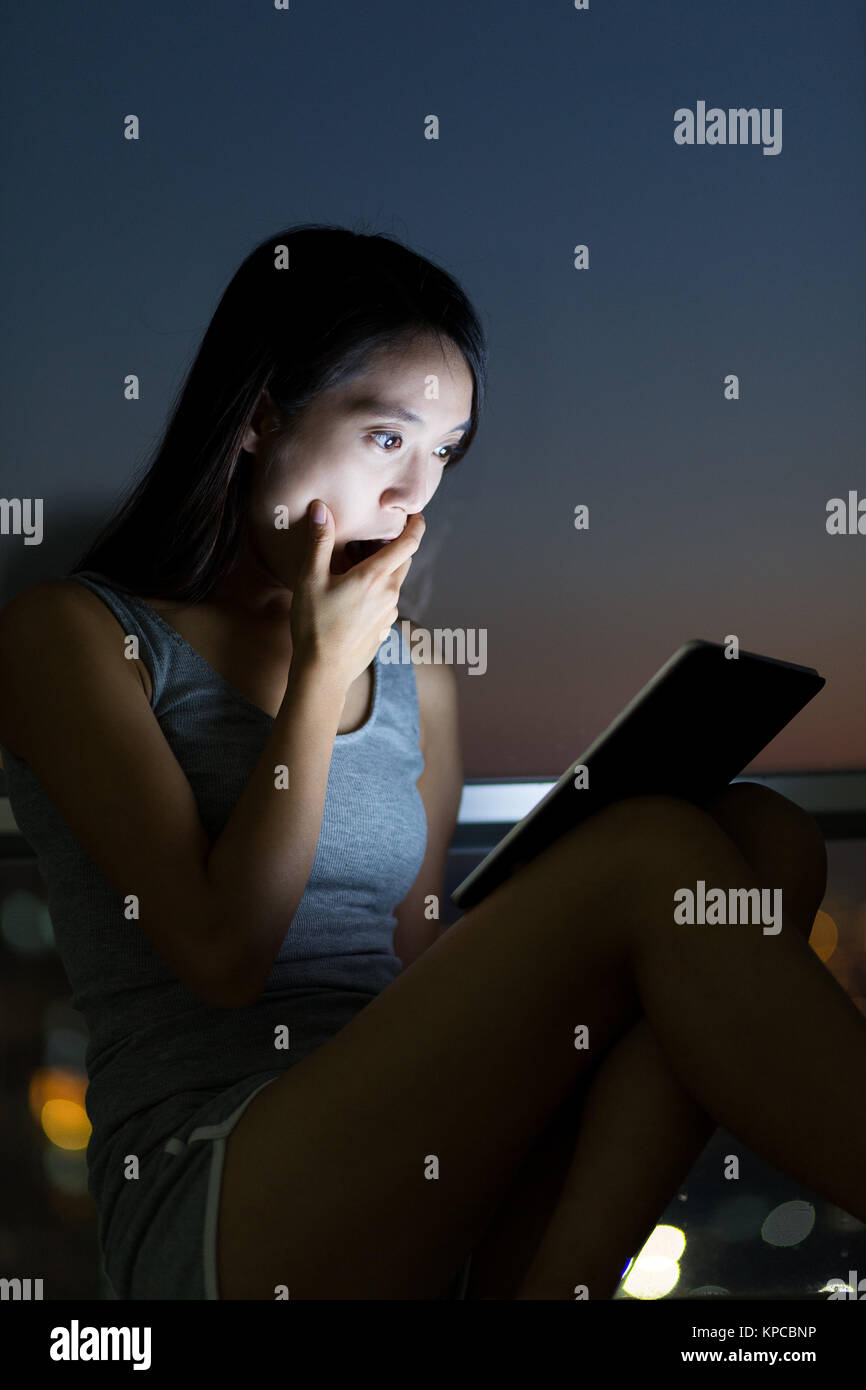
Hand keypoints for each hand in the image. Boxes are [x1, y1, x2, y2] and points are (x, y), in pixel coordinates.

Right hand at [289, 501, 424, 688]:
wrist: (323, 672)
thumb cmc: (314, 624)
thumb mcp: (310, 578)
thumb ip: (319, 541)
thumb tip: (320, 508)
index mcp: (375, 577)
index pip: (408, 543)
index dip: (415, 525)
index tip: (415, 514)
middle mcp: (390, 594)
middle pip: (403, 560)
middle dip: (395, 545)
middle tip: (375, 536)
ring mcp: (389, 614)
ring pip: (393, 582)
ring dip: (382, 570)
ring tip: (355, 567)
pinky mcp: (384, 629)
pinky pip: (386, 602)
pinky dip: (376, 591)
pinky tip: (352, 596)